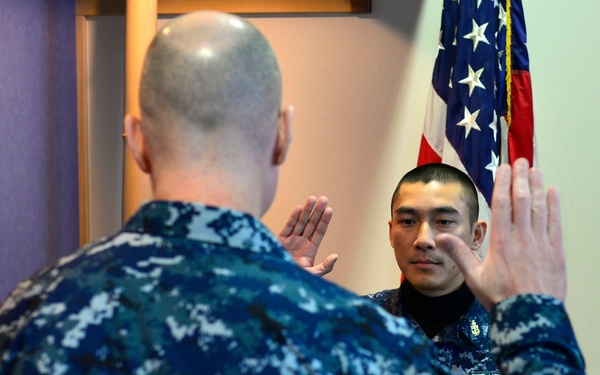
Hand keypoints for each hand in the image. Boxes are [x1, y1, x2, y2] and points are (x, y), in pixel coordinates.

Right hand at [277, 196, 337, 275]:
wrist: (275, 282)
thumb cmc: (294, 281)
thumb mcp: (312, 275)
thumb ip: (324, 267)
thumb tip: (336, 256)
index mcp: (310, 250)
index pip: (319, 232)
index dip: (324, 221)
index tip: (329, 210)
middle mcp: (301, 243)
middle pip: (311, 224)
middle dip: (317, 212)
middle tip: (324, 199)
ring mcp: (290, 240)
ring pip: (300, 222)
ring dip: (307, 210)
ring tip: (312, 198)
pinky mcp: (279, 240)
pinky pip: (288, 227)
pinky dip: (293, 218)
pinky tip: (299, 208)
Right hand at [436, 158, 565, 309]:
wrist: (530, 316)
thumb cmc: (501, 298)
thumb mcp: (473, 277)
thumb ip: (459, 253)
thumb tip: (439, 237)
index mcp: (501, 241)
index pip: (502, 204)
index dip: (502, 183)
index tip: (503, 168)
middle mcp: (521, 237)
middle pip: (521, 200)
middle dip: (520, 178)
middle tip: (520, 161)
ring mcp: (541, 243)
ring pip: (539, 207)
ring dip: (536, 186)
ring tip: (535, 170)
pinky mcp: (556, 252)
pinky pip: (555, 223)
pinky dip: (554, 206)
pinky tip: (553, 193)